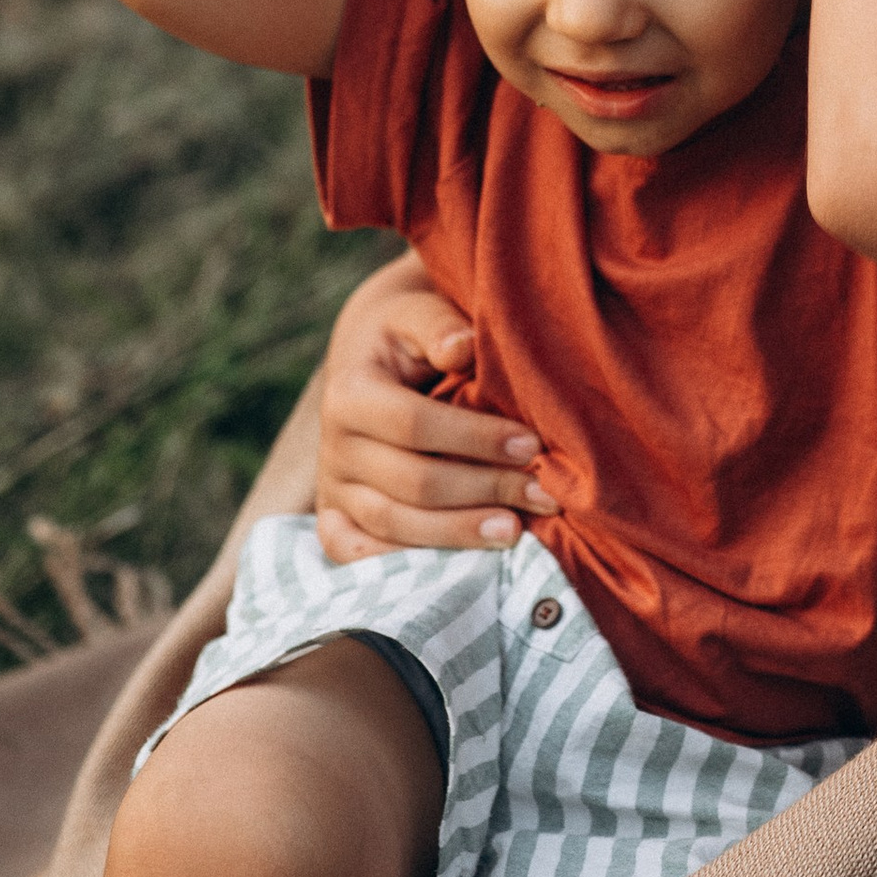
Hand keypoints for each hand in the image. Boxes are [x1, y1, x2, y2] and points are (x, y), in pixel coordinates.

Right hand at [314, 258, 557, 561]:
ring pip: (392, 525)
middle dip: (484, 490)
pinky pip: (357, 554)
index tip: (533, 446)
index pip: (415, 424)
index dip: (476, 439)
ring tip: (516, 532)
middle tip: (545, 496)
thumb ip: (438, 325)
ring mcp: (332, 487)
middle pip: (412, 482)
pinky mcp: (335, 517)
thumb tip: (463, 348)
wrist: (368, 355)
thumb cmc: (408, 331)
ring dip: (458, 533)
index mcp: (349, 390)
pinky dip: (404, 563)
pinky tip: (458, 565)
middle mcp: (332, 444)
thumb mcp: (416, 310)